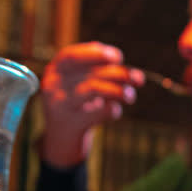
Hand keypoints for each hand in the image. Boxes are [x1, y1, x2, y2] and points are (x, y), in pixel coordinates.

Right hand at [40, 42, 144, 165]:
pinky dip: (113, 110)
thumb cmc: (78, 103)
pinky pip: (98, 113)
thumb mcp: (84, 83)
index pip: (72, 55)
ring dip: (118, 91)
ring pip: (93, 90)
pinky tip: (115, 110)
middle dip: (118, 74)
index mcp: (55, 69)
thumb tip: (136, 76)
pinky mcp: (71, 124)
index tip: (118, 57)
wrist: (62, 137)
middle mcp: (53, 85)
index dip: (95, 54)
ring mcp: (60, 105)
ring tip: (130, 96)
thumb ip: (104, 73)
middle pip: (89, 74)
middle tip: (138, 79)